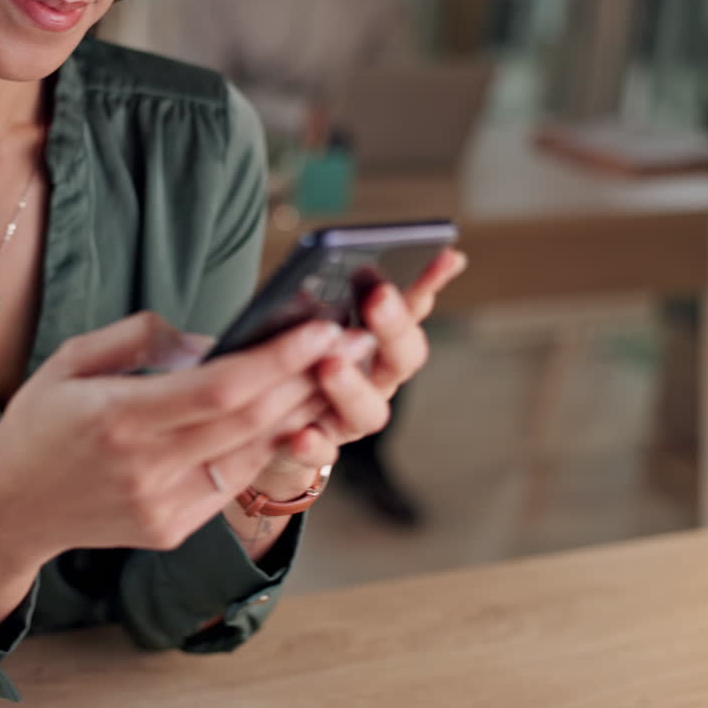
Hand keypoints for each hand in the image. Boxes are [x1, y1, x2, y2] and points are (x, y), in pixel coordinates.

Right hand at [0, 311, 341, 570]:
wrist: (8, 510)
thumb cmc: (37, 426)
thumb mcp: (70, 360)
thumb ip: (141, 339)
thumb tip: (213, 340)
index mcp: (117, 419)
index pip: (219, 388)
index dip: (277, 359)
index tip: (320, 329)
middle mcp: (146, 468)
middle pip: (250, 420)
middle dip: (308, 379)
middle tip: (352, 343)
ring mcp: (163, 505)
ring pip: (253, 452)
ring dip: (302, 412)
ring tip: (336, 373)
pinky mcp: (173, 528)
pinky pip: (235, 480)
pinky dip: (267, 444)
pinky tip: (293, 413)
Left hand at [267, 249, 468, 475]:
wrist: (263, 427)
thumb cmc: (292, 358)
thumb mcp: (304, 318)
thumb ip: (323, 294)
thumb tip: (327, 260)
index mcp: (379, 341)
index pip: (414, 307)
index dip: (431, 283)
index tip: (444, 255)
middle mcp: (376, 381)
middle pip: (403, 359)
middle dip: (394, 328)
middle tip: (379, 297)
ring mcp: (349, 418)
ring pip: (369, 412)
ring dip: (352, 388)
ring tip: (330, 366)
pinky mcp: (317, 449)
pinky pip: (322, 452)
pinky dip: (314, 445)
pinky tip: (300, 435)